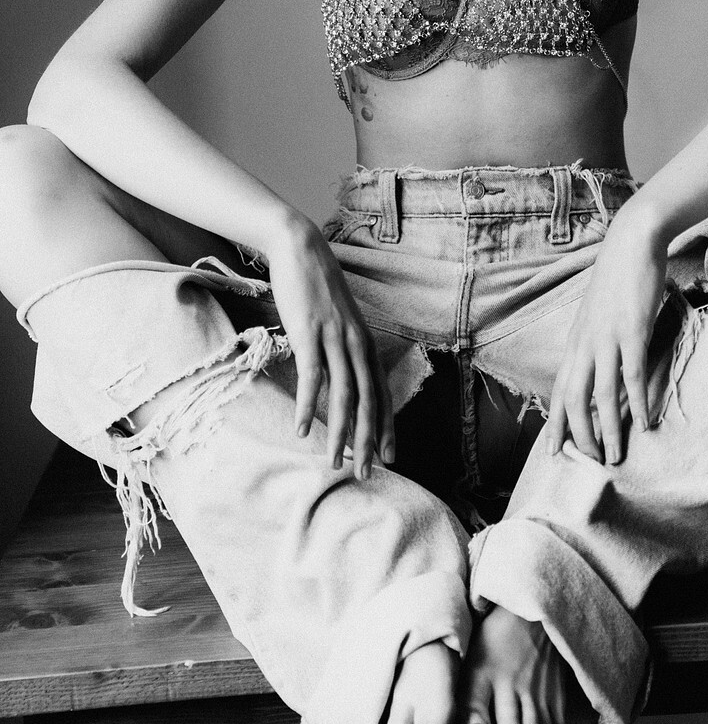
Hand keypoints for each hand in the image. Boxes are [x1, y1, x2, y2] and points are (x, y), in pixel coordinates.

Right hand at [262, 213, 393, 478]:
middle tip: (367, 473)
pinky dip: (308, 405)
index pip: (381, 392)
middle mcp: (356, 343)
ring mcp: (334, 338)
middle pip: (368, 400)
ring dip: (339, 432)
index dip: (386, 426)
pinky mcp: (309, 332)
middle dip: (368, 440)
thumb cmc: (317, 288)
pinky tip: (301, 429)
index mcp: (365, 343)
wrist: (301, 250)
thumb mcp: (338, 322)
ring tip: (334, 462)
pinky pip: (312, 376)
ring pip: (344, 394)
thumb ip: (343, 348)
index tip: (390, 456)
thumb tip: (340, 376)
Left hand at [546, 201, 668, 463]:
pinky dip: (638, 402)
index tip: (554, 454)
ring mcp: (607, 338)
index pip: (560, 391)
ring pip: (603, 395)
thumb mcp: (596, 314)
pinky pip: (633, 374)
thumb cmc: (617, 278)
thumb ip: (594, 341)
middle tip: (592, 463)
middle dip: (581, 436)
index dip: (556, 424)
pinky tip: (645, 423)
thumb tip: (599, 367)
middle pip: (575, 400)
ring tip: (616, 456)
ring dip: (609, 429)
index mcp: (576, 342)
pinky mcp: (631, 331)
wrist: (631, 243)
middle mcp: (585, 344)